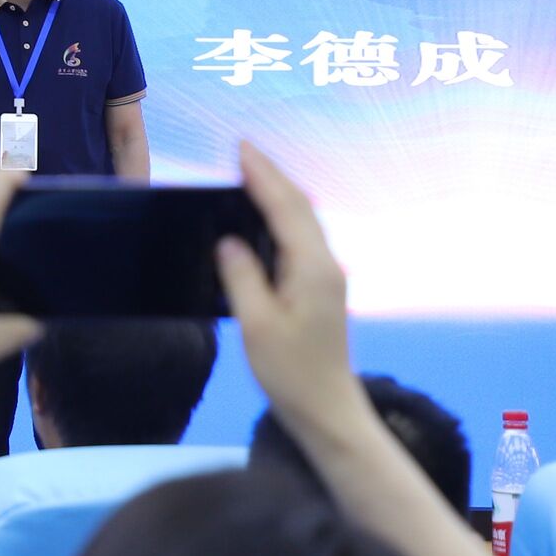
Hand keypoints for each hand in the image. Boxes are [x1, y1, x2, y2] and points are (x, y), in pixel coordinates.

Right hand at [216, 141, 366, 440]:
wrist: (326, 406)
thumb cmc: (290, 371)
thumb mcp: (257, 325)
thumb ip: (242, 277)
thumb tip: (228, 241)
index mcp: (311, 269)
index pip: (286, 209)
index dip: (263, 177)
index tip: (241, 149)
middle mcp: (325, 265)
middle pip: (300, 208)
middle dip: (272, 177)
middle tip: (242, 151)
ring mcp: (327, 276)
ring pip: (303, 222)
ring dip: (278, 194)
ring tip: (249, 175)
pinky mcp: (321, 288)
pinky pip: (301, 239)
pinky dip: (282, 217)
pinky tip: (264, 218)